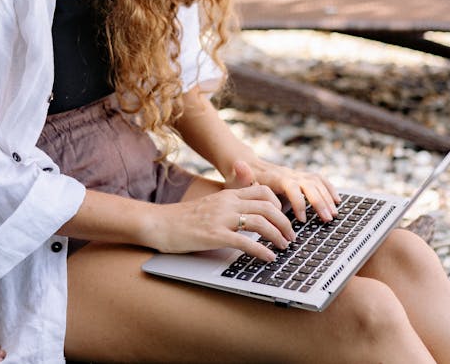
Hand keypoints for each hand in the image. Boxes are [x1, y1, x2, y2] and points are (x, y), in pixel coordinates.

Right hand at [151, 179, 293, 261]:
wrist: (158, 223)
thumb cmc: (183, 218)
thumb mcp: (210, 205)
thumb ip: (230, 206)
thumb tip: (250, 216)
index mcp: (227, 194)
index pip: (263, 191)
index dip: (279, 204)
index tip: (284, 218)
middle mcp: (227, 202)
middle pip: (267, 206)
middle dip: (285, 222)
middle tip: (291, 237)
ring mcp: (221, 218)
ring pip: (260, 222)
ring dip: (277, 236)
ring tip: (284, 247)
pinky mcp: (214, 235)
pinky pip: (245, 241)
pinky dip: (261, 250)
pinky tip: (268, 257)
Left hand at [233, 159, 340, 222]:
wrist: (244, 165)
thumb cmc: (239, 178)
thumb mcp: (237, 180)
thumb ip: (242, 176)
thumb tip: (240, 165)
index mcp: (275, 176)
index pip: (292, 186)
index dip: (299, 202)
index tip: (302, 220)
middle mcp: (288, 173)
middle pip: (309, 184)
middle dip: (320, 202)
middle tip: (327, 219)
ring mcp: (295, 174)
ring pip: (316, 182)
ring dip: (327, 197)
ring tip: (334, 214)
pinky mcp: (299, 177)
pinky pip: (319, 180)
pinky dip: (329, 189)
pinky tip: (337, 201)